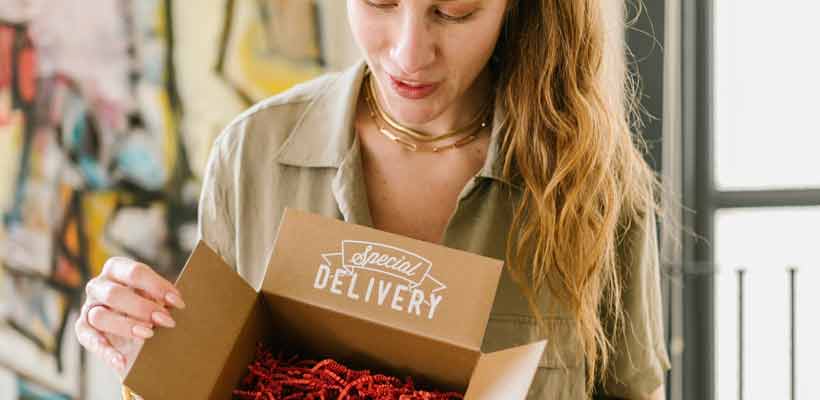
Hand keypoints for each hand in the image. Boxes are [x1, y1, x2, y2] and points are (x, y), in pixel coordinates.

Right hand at [74, 257, 185, 376]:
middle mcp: (98, 285)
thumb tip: (175, 304)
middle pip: (115, 294)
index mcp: (117, 269)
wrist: (132, 331)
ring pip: (100, 316)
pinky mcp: (82, 328)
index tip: (178, 302)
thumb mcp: (155, 297)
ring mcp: (88, 306)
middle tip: (166, 321)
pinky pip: (88, 338)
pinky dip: (105, 351)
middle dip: (143, 308)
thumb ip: (161, 298)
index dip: (157, 286)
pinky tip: (121, 361)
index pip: (135, 272)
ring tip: (149, 335)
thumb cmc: (147, 305)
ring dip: (126, 327)